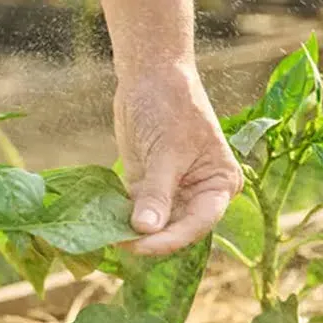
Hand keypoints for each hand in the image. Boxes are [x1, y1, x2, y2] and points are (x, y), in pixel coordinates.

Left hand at [113, 63, 242, 255]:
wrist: (150, 76)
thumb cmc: (170, 106)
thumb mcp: (166, 152)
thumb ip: (157, 193)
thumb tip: (145, 230)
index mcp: (219, 184)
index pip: (197, 224)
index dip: (169, 240)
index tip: (139, 246)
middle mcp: (200, 193)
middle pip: (175, 229)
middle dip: (148, 239)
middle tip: (115, 244)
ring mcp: (173, 191)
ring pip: (154, 224)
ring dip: (131, 232)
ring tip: (105, 237)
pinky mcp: (147, 186)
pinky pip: (135, 211)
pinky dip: (121, 218)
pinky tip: (103, 225)